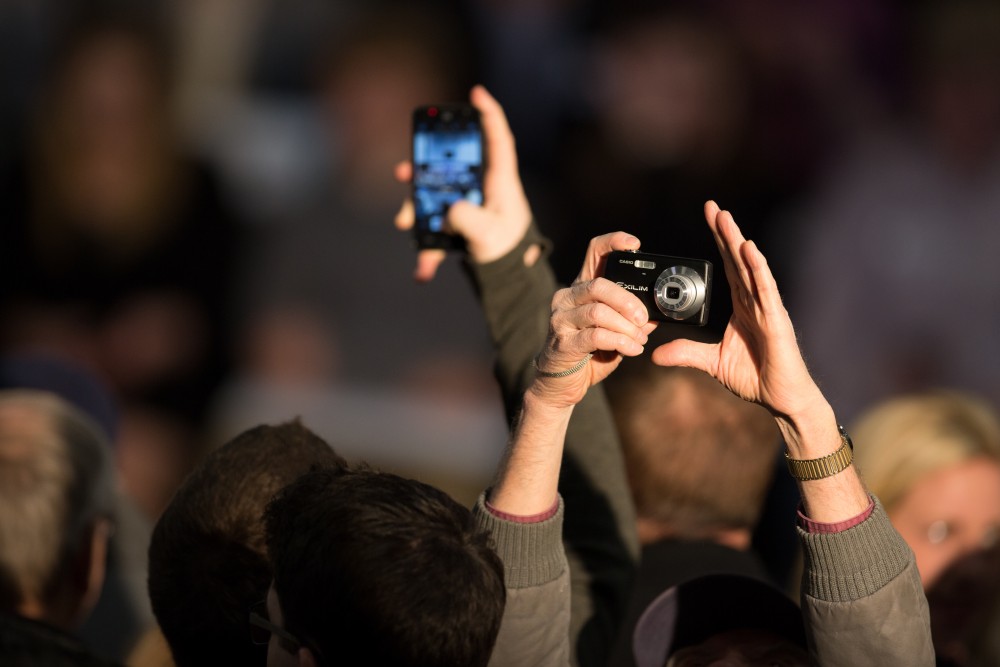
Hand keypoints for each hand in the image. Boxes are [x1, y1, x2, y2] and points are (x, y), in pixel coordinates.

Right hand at [394, 85, 532, 281]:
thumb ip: (470, 219)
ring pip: (434, 194)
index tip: (476, 93)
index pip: (497, 141)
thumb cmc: (507, 246)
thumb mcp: (490, 234)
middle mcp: (479, 185)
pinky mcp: (454, 220)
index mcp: (499, 181)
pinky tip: (423, 272)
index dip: (489, 115)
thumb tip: (450, 210)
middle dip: (423, 166)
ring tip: (402, 223)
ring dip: (414, 209)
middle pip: (449, 164)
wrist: (507, 273)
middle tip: (402, 171)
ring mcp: (464, 201)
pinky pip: (433, 227)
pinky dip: (425, 249)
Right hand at [531, 232, 655, 408]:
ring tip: (639, 339)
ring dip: (625, 327)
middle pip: (599, 285)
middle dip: (627, 301)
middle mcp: (566, 298)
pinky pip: (595, 336)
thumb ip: (632, 320)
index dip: (613, 242)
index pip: (594, 252)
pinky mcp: (562, 343)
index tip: (635, 245)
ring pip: (597, 312)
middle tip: (643, 318)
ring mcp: (560, 320)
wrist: (560, 385)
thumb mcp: (615, 332)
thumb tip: (656, 313)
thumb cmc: (589, 353)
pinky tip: (632, 350)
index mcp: (581, 288)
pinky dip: (620, 342)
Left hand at [650, 202, 830, 440]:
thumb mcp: (711, 362)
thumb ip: (686, 353)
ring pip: (751, 268)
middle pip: (737, 259)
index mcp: (741, 306)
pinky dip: (758, 269)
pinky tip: (749, 250)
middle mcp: (755, 301)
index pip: (727, 266)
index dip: (717, 242)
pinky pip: (765, 290)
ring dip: (737, 242)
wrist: (781, 398)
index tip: (706, 217)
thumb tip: (655, 354)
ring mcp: (767, 308)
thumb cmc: (756, 377)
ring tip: (725, 218)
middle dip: (725, 232)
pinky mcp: (776, 320)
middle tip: (711, 206)